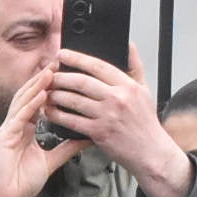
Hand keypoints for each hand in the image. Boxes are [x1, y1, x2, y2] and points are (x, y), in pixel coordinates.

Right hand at [0, 66, 87, 196]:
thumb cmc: (21, 183)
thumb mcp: (51, 161)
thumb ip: (66, 148)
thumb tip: (87, 137)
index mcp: (24, 130)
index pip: (37, 103)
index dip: (49, 88)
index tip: (64, 75)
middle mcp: (15, 126)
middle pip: (29, 97)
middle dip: (43, 80)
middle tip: (59, 64)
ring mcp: (7, 130)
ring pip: (22, 102)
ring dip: (37, 86)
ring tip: (51, 72)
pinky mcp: (4, 138)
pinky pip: (18, 117)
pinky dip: (30, 105)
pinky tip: (41, 94)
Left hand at [45, 42, 194, 196]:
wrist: (150, 151)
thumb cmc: (145, 122)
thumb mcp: (145, 90)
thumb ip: (135, 66)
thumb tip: (129, 45)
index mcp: (128, 85)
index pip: (98, 66)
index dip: (77, 58)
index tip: (62, 54)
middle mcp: (117, 98)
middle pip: (81, 82)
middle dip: (60, 77)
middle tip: (48, 75)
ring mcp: (107, 115)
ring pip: (74, 100)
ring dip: (55, 95)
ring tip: (46, 93)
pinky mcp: (98, 132)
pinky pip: (71, 120)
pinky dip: (57, 115)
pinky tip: (49, 111)